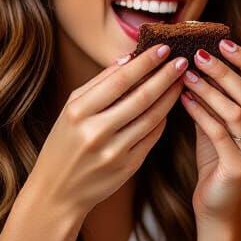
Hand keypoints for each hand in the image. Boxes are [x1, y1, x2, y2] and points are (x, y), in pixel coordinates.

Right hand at [27, 44, 187, 220]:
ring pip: (152, 117)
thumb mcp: (72, 110)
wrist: (57, 192)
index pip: (120, 80)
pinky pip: (153, 137)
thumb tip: (129, 57)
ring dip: (171, 96)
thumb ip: (99, 84)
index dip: (145, 63)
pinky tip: (169, 106)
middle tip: (183, 61)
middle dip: (166, 76)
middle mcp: (96, 131)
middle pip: (142, 97)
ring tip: (181, 80)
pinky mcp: (128, 167)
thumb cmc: (64, 143)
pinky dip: (163, 119)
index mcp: (79, 112)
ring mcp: (114, 151)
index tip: (164, 48)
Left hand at [180, 38, 240, 219]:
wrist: (216, 204)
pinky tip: (184, 100)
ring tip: (185, 75)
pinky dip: (200, 113)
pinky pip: (219, 133)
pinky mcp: (240, 169)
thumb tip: (202, 56)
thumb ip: (218, 95)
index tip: (223, 42)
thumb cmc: (217, 159)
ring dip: (208, 89)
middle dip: (224, 71)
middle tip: (199, 54)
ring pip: (235, 112)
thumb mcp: (220, 122)